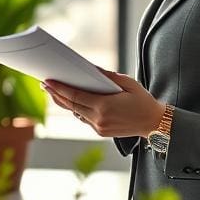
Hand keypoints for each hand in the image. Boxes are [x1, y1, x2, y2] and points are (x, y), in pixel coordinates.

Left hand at [42, 69, 164, 138]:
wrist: (154, 124)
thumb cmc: (143, 101)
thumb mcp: (128, 83)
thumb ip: (107, 76)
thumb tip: (90, 68)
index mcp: (104, 106)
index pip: (75, 96)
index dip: (60, 89)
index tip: (48, 81)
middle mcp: (99, 119)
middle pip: (71, 105)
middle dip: (56, 94)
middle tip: (45, 84)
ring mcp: (99, 127)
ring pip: (76, 113)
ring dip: (64, 102)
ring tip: (53, 91)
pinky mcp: (101, 131)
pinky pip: (84, 118)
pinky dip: (76, 108)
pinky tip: (70, 100)